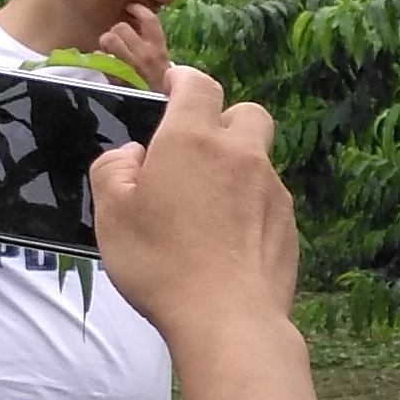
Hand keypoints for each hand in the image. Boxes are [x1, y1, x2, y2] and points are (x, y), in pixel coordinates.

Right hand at [88, 59, 301, 345]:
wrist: (228, 318)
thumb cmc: (161, 263)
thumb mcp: (111, 214)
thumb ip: (113, 170)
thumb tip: (132, 155)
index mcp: (192, 140)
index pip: (198, 85)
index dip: (184, 80)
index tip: (172, 87)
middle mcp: (240, 155)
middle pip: (245, 113)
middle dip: (223, 119)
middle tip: (196, 147)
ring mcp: (271, 189)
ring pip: (260, 159)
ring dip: (237, 166)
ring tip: (208, 202)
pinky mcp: (288, 224)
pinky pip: (269, 199)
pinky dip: (251, 205)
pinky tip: (229, 238)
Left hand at [97, 3, 172, 89]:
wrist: (162, 107)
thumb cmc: (163, 84)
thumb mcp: (164, 62)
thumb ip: (153, 45)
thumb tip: (138, 27)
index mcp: (159, 48)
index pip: (148, 19)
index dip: (137, 9)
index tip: (131, 7)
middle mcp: (144, 54)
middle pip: (122, 27)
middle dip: (117, 31)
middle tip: (119, 38)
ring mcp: (128, 65)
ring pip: (109, 38)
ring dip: (107, 42)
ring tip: (110, 49)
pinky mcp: (116, 77)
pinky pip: (101, 58)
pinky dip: (101, 59)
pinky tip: (106, 64)